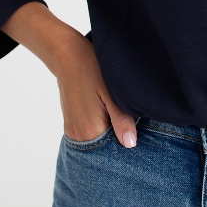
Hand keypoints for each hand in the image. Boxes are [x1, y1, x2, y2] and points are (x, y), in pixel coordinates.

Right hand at [53, 32, 136, 147]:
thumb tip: (130, 144)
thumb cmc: (91, 70)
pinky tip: (107, 115)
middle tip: (131, 121)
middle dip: (119, 139)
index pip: (114, 150)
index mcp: (90, 131)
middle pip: (105, 148)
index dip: (128, 143)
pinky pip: (89, 135)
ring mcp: (72, 130)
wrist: (67, 56)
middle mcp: (79, 135)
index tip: (138, 132)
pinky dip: (100, 129)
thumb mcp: (111, 94)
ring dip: (109, 134)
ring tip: (118, 116)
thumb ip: (121, 120)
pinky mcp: (70, 123)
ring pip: (97, 141)